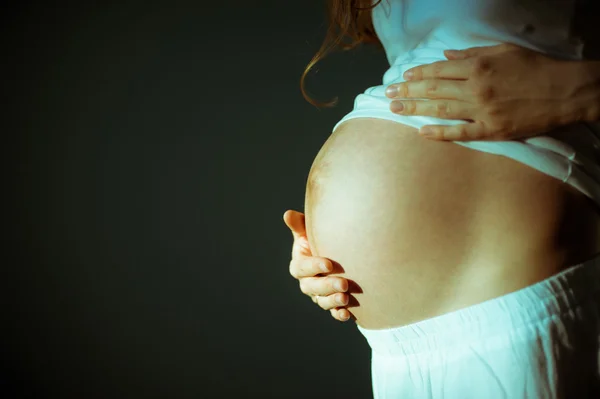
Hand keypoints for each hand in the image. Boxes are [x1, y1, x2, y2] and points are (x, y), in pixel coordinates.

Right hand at [283, 209, 351, 321]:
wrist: (338, 255)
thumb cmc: (322, 240)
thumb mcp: (310, 232)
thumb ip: (300, 225)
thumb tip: (288, 214)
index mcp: (300, 264)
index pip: (302, 267)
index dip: (314, 267)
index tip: (329, 264)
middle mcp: (307, 281)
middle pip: (311, 287)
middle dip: (327, 286)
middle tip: (344, 283)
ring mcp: (319, 294)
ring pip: (322, 301)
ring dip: (333, 301)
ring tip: (346, 298)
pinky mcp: (332, 303)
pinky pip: (333, 312)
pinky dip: (339, 314)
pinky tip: (348, 314)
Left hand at [385, 43, 580, 140]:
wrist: (565, 92)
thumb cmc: (535, 67)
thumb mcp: (504, 51)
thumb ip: (472, 54)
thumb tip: (445, 56)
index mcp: (479, 67)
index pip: (439, 71)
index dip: (417, 74)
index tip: (402, 77)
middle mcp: (476, 89)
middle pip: (433, 90)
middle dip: (408, 91)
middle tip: (388, 94)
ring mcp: (482, 111)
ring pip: (441, 110)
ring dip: (415, 109)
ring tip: (395, 109)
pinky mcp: (491, 129)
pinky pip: (460, 133)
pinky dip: (440, 133)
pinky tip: (422, 132)